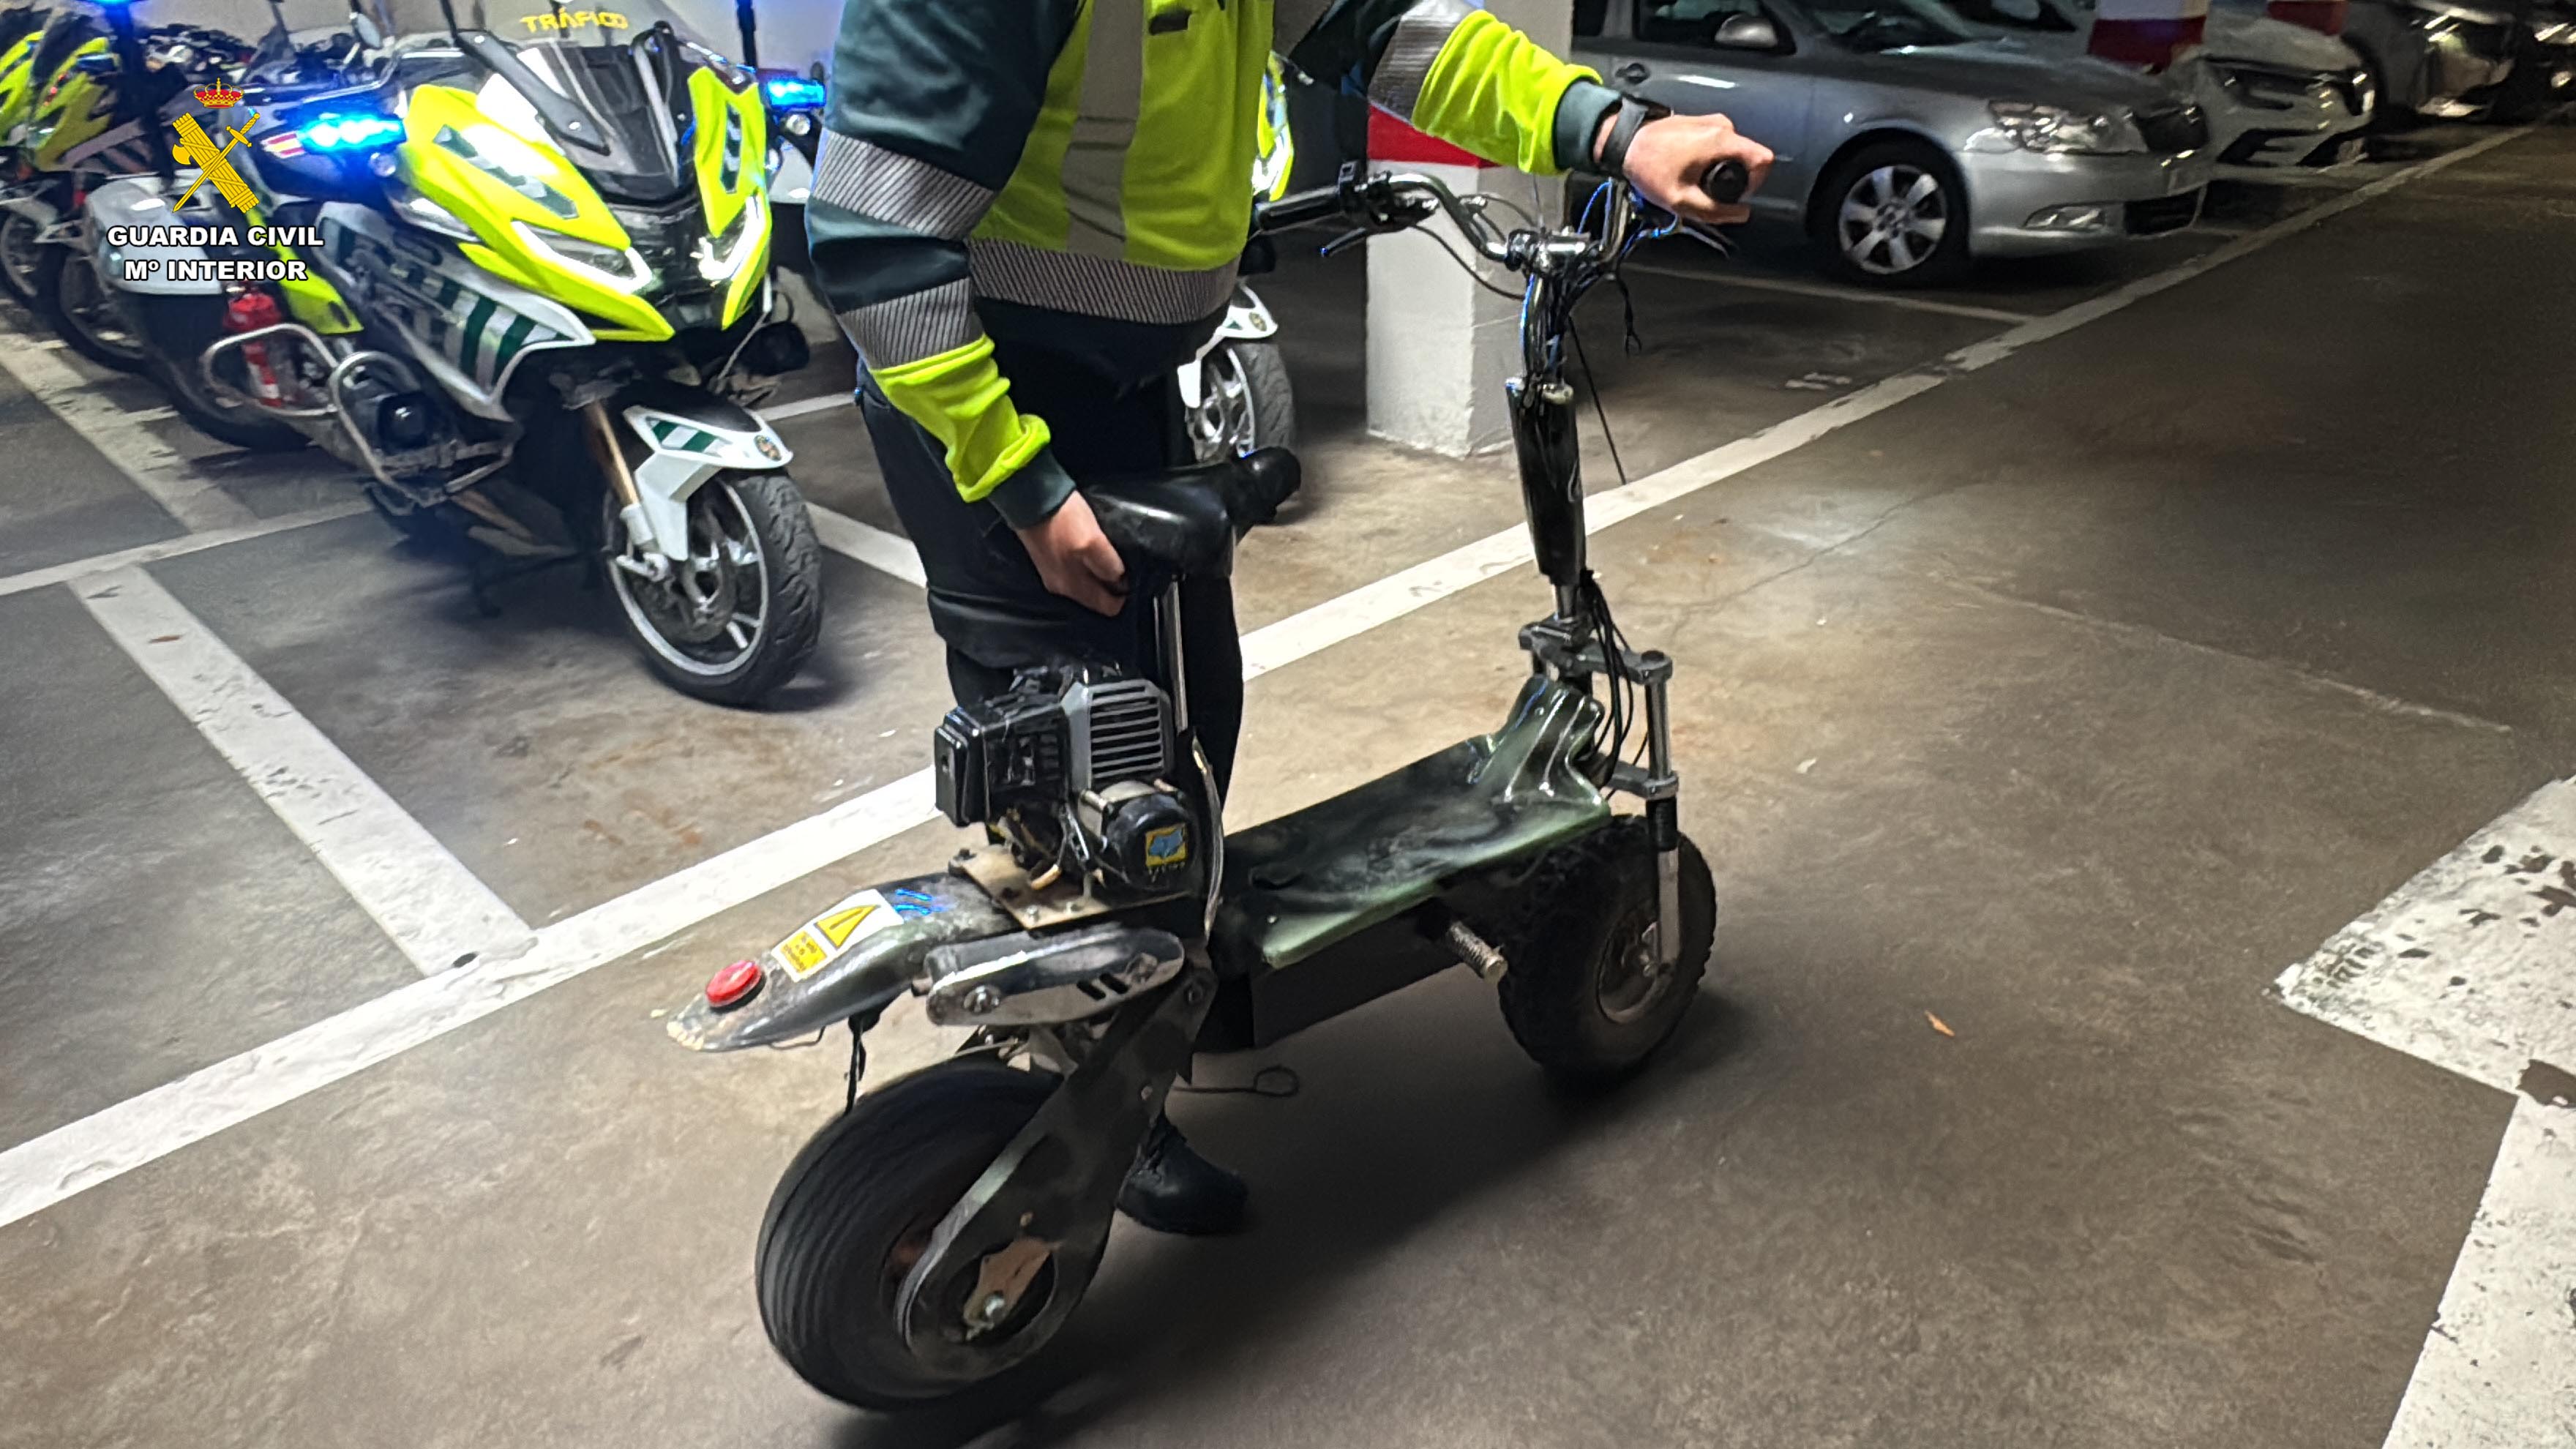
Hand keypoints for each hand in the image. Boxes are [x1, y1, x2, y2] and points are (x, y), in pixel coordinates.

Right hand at [1014, 491, 1127, 615]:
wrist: (1030, 497)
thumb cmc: (1063, 518)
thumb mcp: (1093, 543)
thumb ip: (1108, 567)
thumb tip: (1121, 582)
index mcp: (1073, 588)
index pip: (1108, 607)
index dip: (1124, 595)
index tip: (1134, 578)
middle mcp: (1062, 588)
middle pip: (1097, 598)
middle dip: (1112, 586)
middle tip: (1124, 566)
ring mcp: (1053, 574)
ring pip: (1086, 585)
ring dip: (1099, 576)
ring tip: (1110, 557)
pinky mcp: (1048, 560)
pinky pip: (1075, 571)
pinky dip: (1086, 566)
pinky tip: (1090, 551)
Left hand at [1600, 111, 1773, 225]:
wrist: (1626, 143)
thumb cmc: (1649, 166)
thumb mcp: (1682, 200)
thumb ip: (1715, 212)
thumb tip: (1741, 214)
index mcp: (1721, 141)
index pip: (1764, 159)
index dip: (1758, 182)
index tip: (1740, 195)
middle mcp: (1721, 126)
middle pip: (1749, 158)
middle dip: (1736, 179)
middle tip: (1709, 191)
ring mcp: (1712, 122)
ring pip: (1734, 152)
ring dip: (1721, 169)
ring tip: (1694, 179)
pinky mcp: (1702, 123)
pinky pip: (1720, 145)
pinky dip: (1711, 159)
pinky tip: (1689, 168)